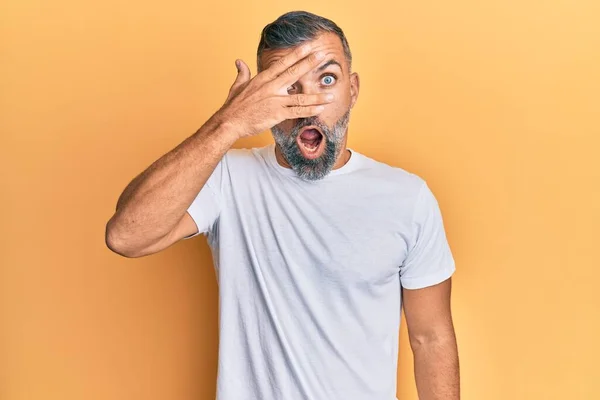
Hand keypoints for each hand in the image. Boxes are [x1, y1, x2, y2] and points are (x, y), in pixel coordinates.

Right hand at [214, 44, 333, 138]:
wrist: (229, 122)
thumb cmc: (233, 106)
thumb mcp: (237, 86)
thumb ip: (242, 73)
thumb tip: (239, 62)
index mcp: (263, 79)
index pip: (283, 63)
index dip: (296, 54)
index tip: (307, 47)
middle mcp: (271, 87)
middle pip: (294, 73)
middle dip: (310, 64)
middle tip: (322, 56)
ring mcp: (275, 101)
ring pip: (301, 97)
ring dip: (317, 96)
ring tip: (331, 95)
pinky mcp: (277, 114)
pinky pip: (297, 112)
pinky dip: (310, 110)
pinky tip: (320, 108)